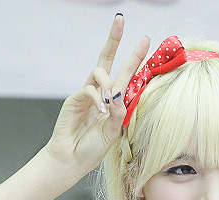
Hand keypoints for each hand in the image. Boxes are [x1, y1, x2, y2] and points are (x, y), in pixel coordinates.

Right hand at [43, 15, 149, 177]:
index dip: (135, 57)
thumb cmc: (92, 148)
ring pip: (99, 72)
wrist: (71, 160)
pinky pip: (89, 89)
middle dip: (114, 39)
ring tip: (109, 102)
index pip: (126, 73)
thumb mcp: (114, 131)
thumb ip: (119, 113)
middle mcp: (100, 93)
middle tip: (120, 20)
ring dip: (108, 84)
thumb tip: (120, 93)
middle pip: (107, 59)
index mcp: (114, 100)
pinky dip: (97, 98)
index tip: (147, 39)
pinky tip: (100, 110)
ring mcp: (87, 95)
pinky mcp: (74, 99)